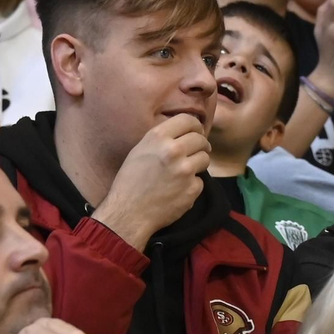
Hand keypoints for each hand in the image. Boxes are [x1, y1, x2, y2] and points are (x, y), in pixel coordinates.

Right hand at [92, 113, 210, 249]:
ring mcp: (185, 170)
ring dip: (198, 164)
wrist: (128, 213)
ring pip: (205, 158)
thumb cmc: (130, 182)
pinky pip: (200, 181)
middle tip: (194, 152)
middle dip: (200, 145)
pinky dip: (192, 185)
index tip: (197, 132)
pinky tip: (178, 190)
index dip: (196, 126)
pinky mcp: (192, 188)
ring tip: (184, 172)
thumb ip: (162, 138)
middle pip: (200, 139)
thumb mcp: (140, 150)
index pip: (188, 120)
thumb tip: (185, 132)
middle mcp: (173, 150)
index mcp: (158, 137)